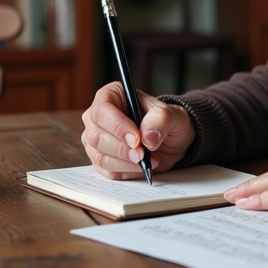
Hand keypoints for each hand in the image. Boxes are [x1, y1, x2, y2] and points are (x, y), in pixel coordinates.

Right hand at [81, 82, 195, 179]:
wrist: (170, 140)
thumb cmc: (165, 121)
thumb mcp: (172, 114)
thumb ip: (161, 119)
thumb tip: (147, 137)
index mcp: (110, 96)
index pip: (102, 111)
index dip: (117, 127)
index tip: (137, 140)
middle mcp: (97, 118)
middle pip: (96, 137)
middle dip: (121, 149)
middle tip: (143, 154)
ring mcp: (96, 140)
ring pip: (100, 156)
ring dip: (126, 162)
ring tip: (148, 159)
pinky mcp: (101, 159)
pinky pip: (107, 171)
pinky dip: (126, 171)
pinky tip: (141, 166)